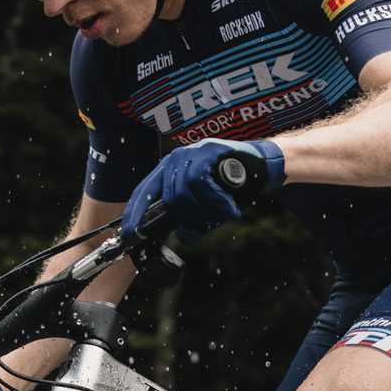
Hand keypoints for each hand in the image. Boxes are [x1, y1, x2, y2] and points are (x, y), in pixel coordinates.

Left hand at [122, 138, 284, 244]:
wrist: (262, 167)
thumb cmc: (234, 186)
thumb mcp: (208, 209)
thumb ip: (193, 222)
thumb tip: (182, 238)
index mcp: (170, 170)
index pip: (144, 192)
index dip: (134, 214)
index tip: (128, 234)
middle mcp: (176, 159)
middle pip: (169, 200)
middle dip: (191, 217)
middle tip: (212, 218)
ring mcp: (190, 153)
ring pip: (183, 195)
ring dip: (205, 211)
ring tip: (223, 209)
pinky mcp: (206, 153)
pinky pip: (199, 185)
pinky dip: (215, 202)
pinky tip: (228, 206)